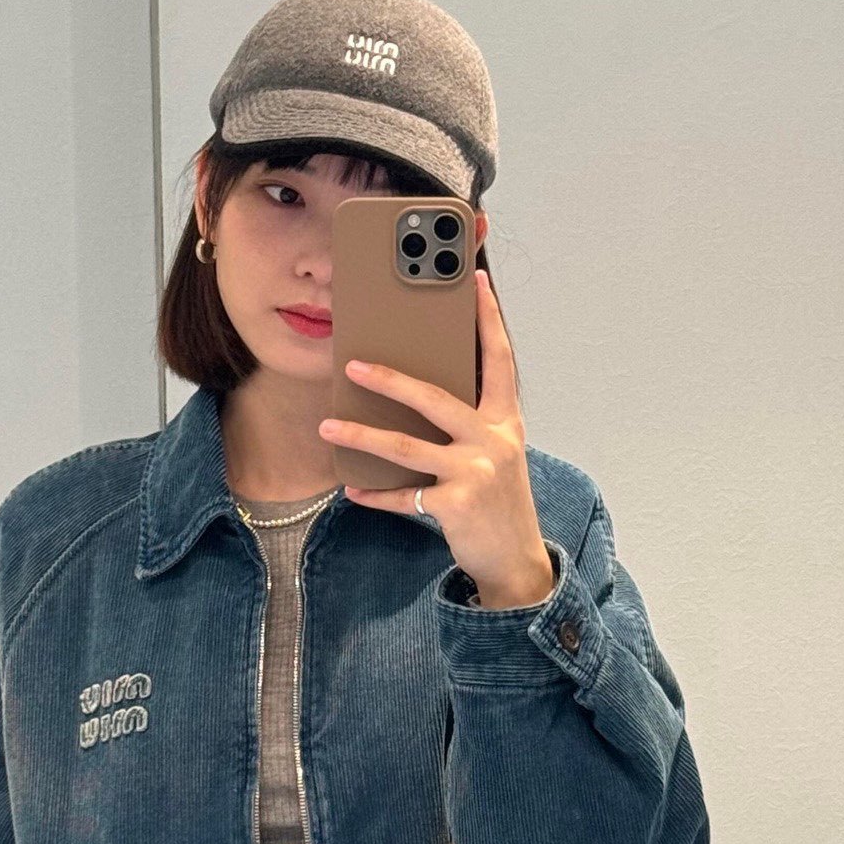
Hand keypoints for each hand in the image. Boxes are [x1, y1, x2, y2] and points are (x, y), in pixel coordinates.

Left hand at [317, 269, 555, 607]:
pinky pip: (403, 497)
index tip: (478, 284)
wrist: (515, 559)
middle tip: (353, 365)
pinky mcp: (456, 506)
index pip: (500, 361)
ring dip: (362, 436)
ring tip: (328, 427)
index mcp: (505, 421)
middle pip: (435, 399)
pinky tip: (352, 488)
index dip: (490, 321)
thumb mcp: (497, 453)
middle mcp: (494, 441)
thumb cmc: (498, 500)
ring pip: (407, 448)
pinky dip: (375, 494)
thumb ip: (470, 423)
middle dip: (391, 380)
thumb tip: (417, 393)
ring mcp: (475, 473)